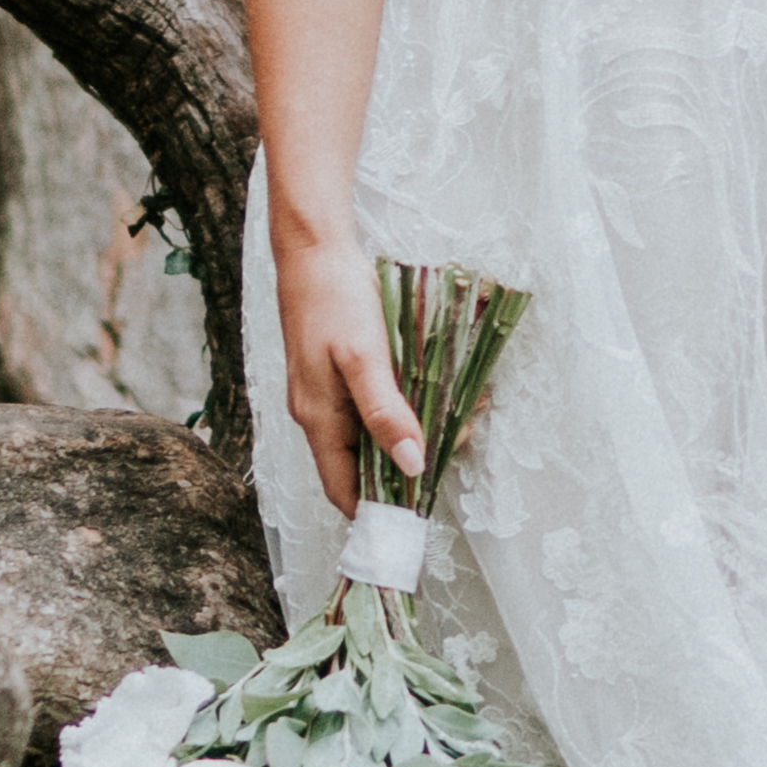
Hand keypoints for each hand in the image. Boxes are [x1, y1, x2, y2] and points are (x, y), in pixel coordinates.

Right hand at [270, 222, 424, 517]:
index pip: (344, 492)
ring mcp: (326, 394)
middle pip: (361, 466)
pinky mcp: (337, 372)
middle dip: (405, 468)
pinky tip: (430, 394)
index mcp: (318, 420)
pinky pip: (371, 406)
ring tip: (453, 420)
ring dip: (407, 436)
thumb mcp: (364, 357)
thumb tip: (412, 467)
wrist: (312, 249)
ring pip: (369, 435)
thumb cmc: (334, 299)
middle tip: (454, 448)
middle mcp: (318, 415)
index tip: (419, 517)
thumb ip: (386, 413)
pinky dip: (400, 408)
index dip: (378, 512)